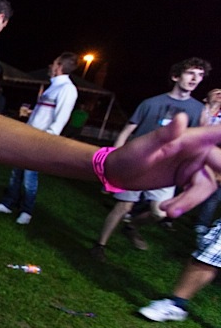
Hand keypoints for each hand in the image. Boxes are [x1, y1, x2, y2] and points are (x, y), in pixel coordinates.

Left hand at [106, 112, 220, 216]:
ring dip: (190, 200)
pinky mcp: (188, 180)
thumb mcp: (145, 146)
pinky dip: (185, 203)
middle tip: (192, 193)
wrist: (118, 173)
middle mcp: (197, 151)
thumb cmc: (129, 155)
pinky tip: (168, 208)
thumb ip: (165, 134)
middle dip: (212, 181)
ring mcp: (194, 166)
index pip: (218, 134)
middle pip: (220, 165)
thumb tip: (181, 118)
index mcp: (190, 138)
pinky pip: (196, 194)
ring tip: (168, 210)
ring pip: (208, 186)